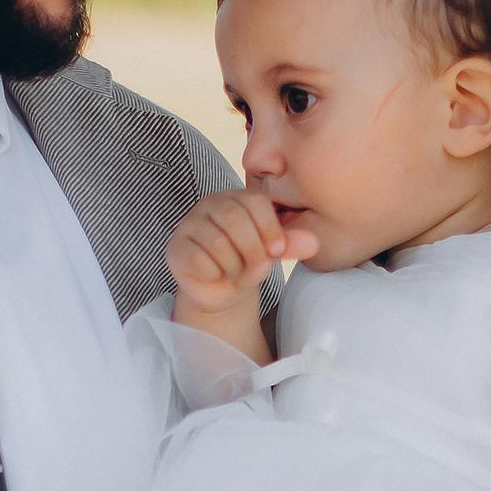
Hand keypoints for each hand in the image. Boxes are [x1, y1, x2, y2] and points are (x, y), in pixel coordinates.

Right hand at [166, 187, 316, 318]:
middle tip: (260, 268)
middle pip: (234, 219)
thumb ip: (290, 244)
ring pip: (217, 242)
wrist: (222, 292)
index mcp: (237, 199)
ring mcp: (190, 224)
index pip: (254, 201)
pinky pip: (198, 259)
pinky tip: (216, 275)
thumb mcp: (272, 254)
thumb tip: (313, 242)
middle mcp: (211, 205)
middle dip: (253, 250)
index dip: (269, 227)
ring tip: (237, 273)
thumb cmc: (247, 265)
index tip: (277, 250)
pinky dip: (214, 273)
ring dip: (234, 266)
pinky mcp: (176, 247)